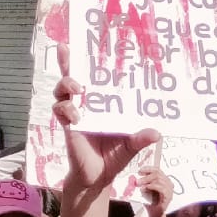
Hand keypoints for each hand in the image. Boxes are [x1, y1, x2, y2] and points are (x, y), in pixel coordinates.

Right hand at [53, 49, 159, 192]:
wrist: (99, 176)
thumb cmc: (115, 155)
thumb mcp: (132, 145)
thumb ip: (141, 138)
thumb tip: (156, 133)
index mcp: (103, 102)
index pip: (95, 76)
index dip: (89, 59)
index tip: (86, 41)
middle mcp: (87, 103)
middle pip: (72, 75)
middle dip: (68, 62)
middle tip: (68, 50)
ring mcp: (75, 112)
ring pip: (62, 89)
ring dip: (66, 84)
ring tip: (77, 89)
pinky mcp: (67, 124)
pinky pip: (60, 110)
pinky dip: (66, 110)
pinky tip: (76, 116)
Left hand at [138, 166, 172, 216]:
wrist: (154, 214)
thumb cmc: (150, 202)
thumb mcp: (144, 191)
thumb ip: (141, 184)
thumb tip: (134, 178)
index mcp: (163, 180)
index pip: (157, 170)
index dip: (148, 168)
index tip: (139, 171)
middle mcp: (168, 183)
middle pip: (157, 173)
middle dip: (146, 176)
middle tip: (137, 181)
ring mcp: (169, 190)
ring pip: (159, 179)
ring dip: (147, 181)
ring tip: (141, 186)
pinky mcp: (169, 196)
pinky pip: (162, 188)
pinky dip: (153, 187)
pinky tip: (146, 188)